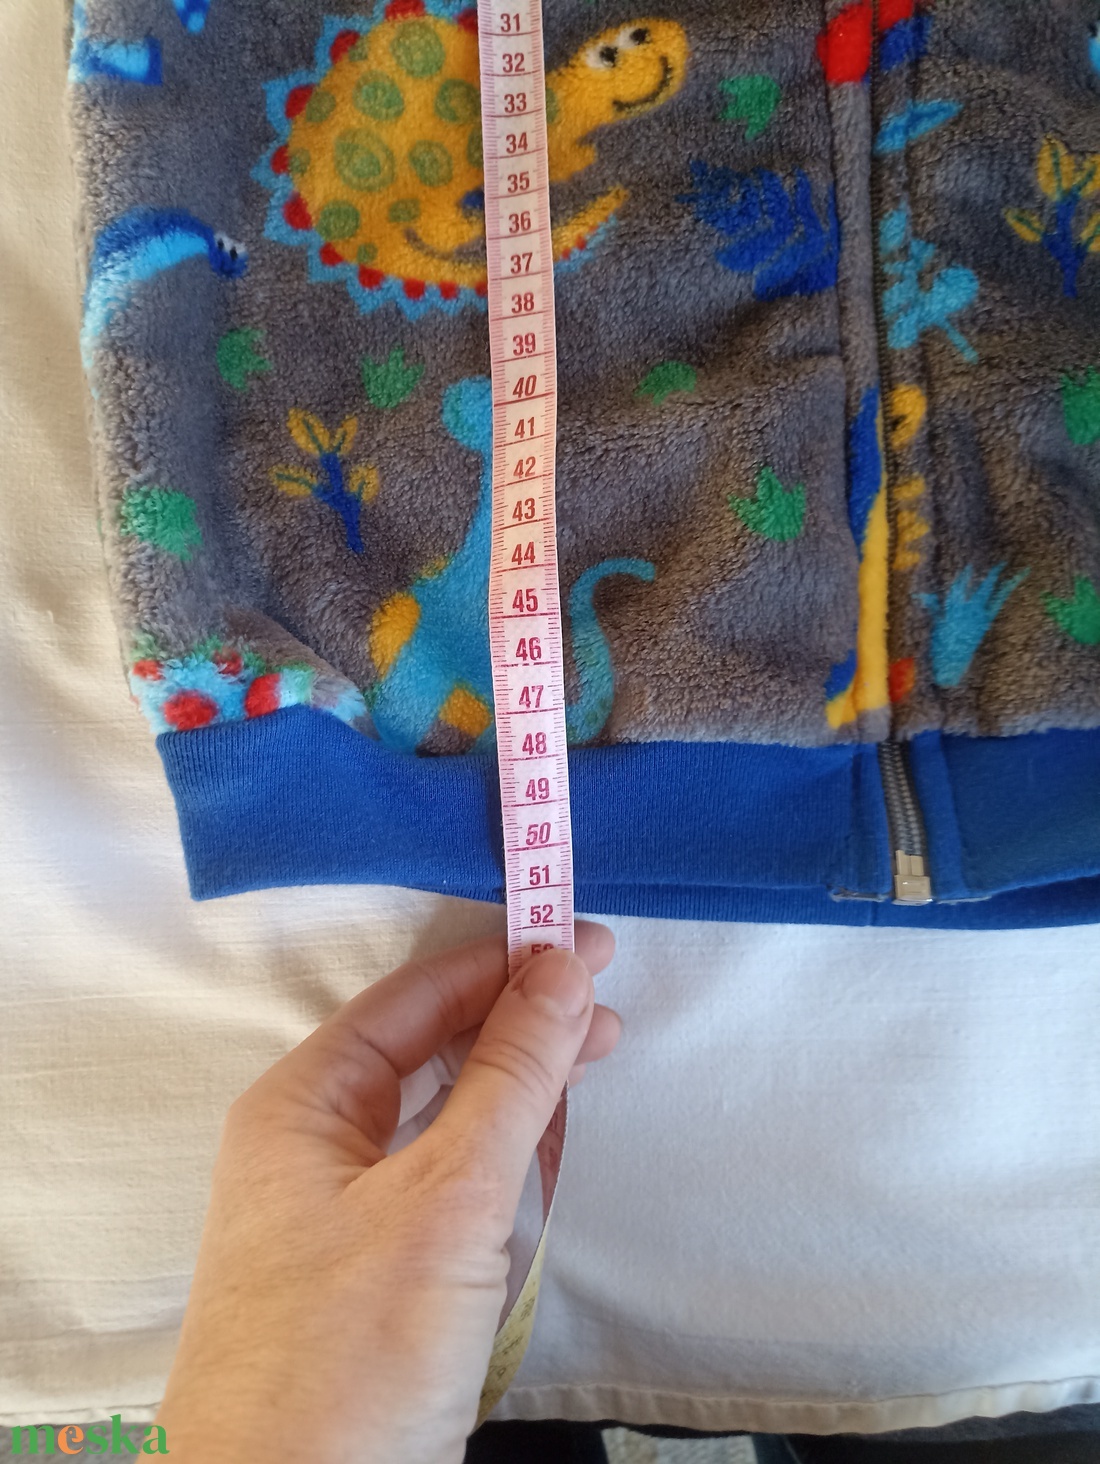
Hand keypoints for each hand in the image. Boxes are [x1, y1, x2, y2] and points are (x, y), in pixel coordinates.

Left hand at [154, 920, 619, 1463]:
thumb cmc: (351, 1351)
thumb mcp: (445, 1198)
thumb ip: (509, 1077)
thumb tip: (559, 968)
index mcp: (303, 1102)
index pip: (415, 997)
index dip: (503, 962)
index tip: (588, 942)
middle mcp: (313, 1143)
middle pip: (428, 1047)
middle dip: (518, 1019)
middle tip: (607, 1002)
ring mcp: (341, 1211)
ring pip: (441, 1112)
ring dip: (516, 1082)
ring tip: (593, 1054)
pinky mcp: (374, 1269)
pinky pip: (443, 1177)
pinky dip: (500, 1150)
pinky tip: (544, 1136)